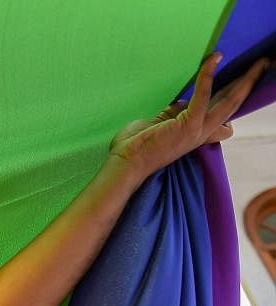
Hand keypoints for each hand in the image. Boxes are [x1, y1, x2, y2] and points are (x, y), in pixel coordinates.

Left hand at [110, 53, 270, 179]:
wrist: (125, 164)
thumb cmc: (134, 147)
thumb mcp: (158, 124)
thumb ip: (173, 113)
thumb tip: (184, 100)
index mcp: (195, 134)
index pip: (223, 116)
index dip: (234, 99)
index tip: (244, 82)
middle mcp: (202, 133)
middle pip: (233, 106)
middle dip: (249, 84)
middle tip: (263, 65)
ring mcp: (197, 130)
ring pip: (229, 101)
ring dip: (245, 79)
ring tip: (259, 62)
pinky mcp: (188, 125)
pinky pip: (203, 95)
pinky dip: (208, 75)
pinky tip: (214, 59)